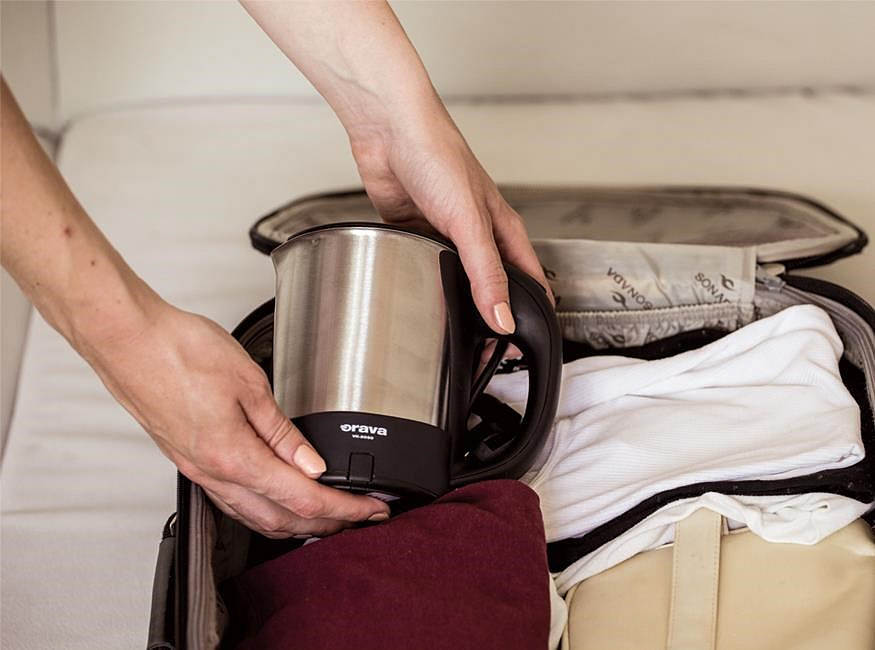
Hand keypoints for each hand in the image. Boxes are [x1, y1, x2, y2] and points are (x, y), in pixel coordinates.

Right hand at [81, 298, 389, 537]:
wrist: (127, 340)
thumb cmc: (178, 351)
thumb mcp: (249, 384)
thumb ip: (283, 432)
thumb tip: (312, 464)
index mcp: (234, 457)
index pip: (304, 499)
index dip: (345, 509)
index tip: (371, 510)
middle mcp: (213, 473)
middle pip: (281, 520)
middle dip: (326, 524)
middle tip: (358, 516)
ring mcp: (197, 470)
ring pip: (254, 516)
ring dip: (295, 522)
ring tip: (326, 513)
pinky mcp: (187, 459)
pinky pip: (231, 500)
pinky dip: (263, 508)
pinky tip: (275, 496)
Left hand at [241, 0, 552, 334]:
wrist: (389, 131)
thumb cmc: (438, 155)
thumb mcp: (470, 223)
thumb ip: (486, 273)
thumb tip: (501, 318)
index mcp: (501, 229)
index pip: (528, 279)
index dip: (530, 311)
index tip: (523, 344)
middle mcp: (475, 235)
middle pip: (490, 285)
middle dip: (489, 316)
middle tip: (482, 353)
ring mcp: (443, 235)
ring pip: (453, 279)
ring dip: (452, 301)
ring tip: (451, 334)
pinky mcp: (412, 233)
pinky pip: (420, 267)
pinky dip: (419, 282)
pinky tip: (415, 297)